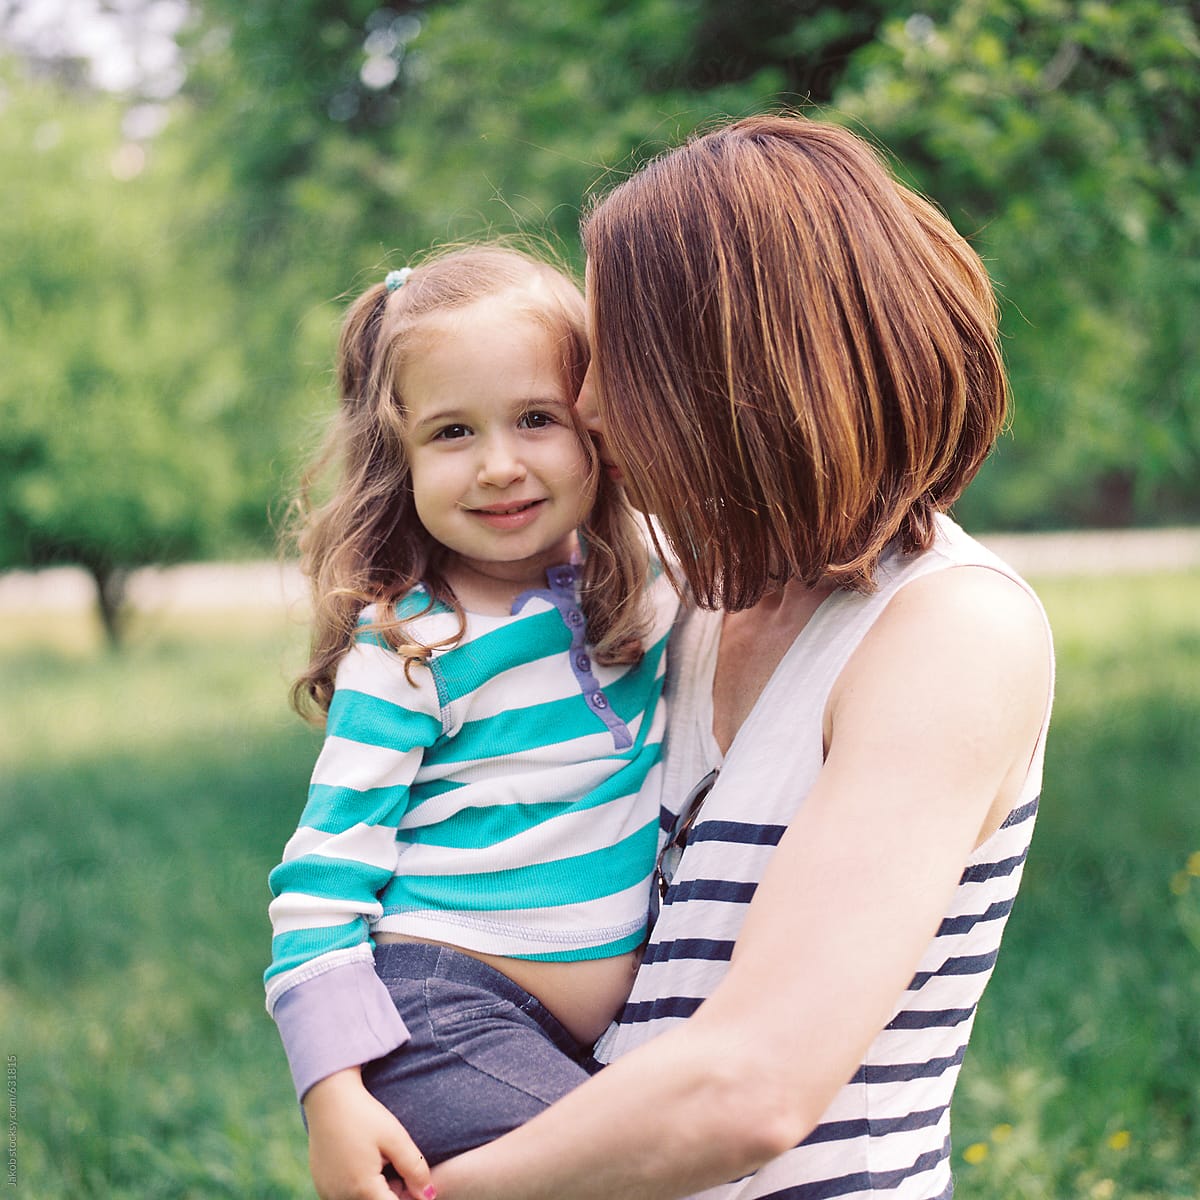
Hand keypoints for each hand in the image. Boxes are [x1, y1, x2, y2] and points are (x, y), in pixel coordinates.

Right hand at [303, 1067, 434, 1199]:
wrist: (327, 1097)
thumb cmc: (364, 1115)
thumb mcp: (395, 1138)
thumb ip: (415, 1170)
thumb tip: (429, 1196)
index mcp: (362, 1189)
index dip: (410, 1196)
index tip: (414, 1179)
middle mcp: (342, 1198)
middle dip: (394, 1194)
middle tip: (398, 1165)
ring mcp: (329, 1193)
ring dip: (377, 1192)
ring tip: (383, 1161)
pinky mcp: (323, 1186)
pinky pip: (347, 1195)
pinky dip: (361, 1187)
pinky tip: (367, 1162)